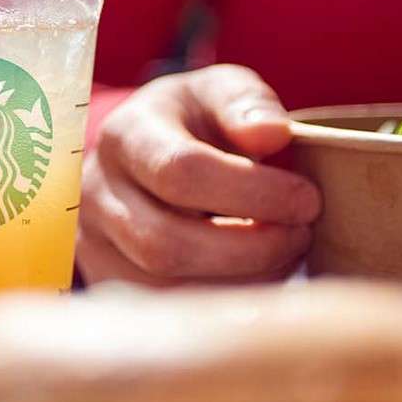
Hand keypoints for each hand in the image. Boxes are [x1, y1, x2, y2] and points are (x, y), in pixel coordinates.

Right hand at [77, 65, 320, 285]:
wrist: (145, 151)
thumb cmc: (193, 120)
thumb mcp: (219, 91)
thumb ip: (246, 103)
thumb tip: (272, 133)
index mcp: (125, 135)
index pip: (181, 172)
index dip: (253, 193)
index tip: (306, 199)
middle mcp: (97, 192)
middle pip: (167, 243)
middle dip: (251, 249)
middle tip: (301, 234)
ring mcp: (95, 243)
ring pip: (165, 288)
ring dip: (240, 282)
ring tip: (285, 255)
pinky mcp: (107, 280)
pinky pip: (164, 310)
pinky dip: (221, 303)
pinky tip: (257, 279)